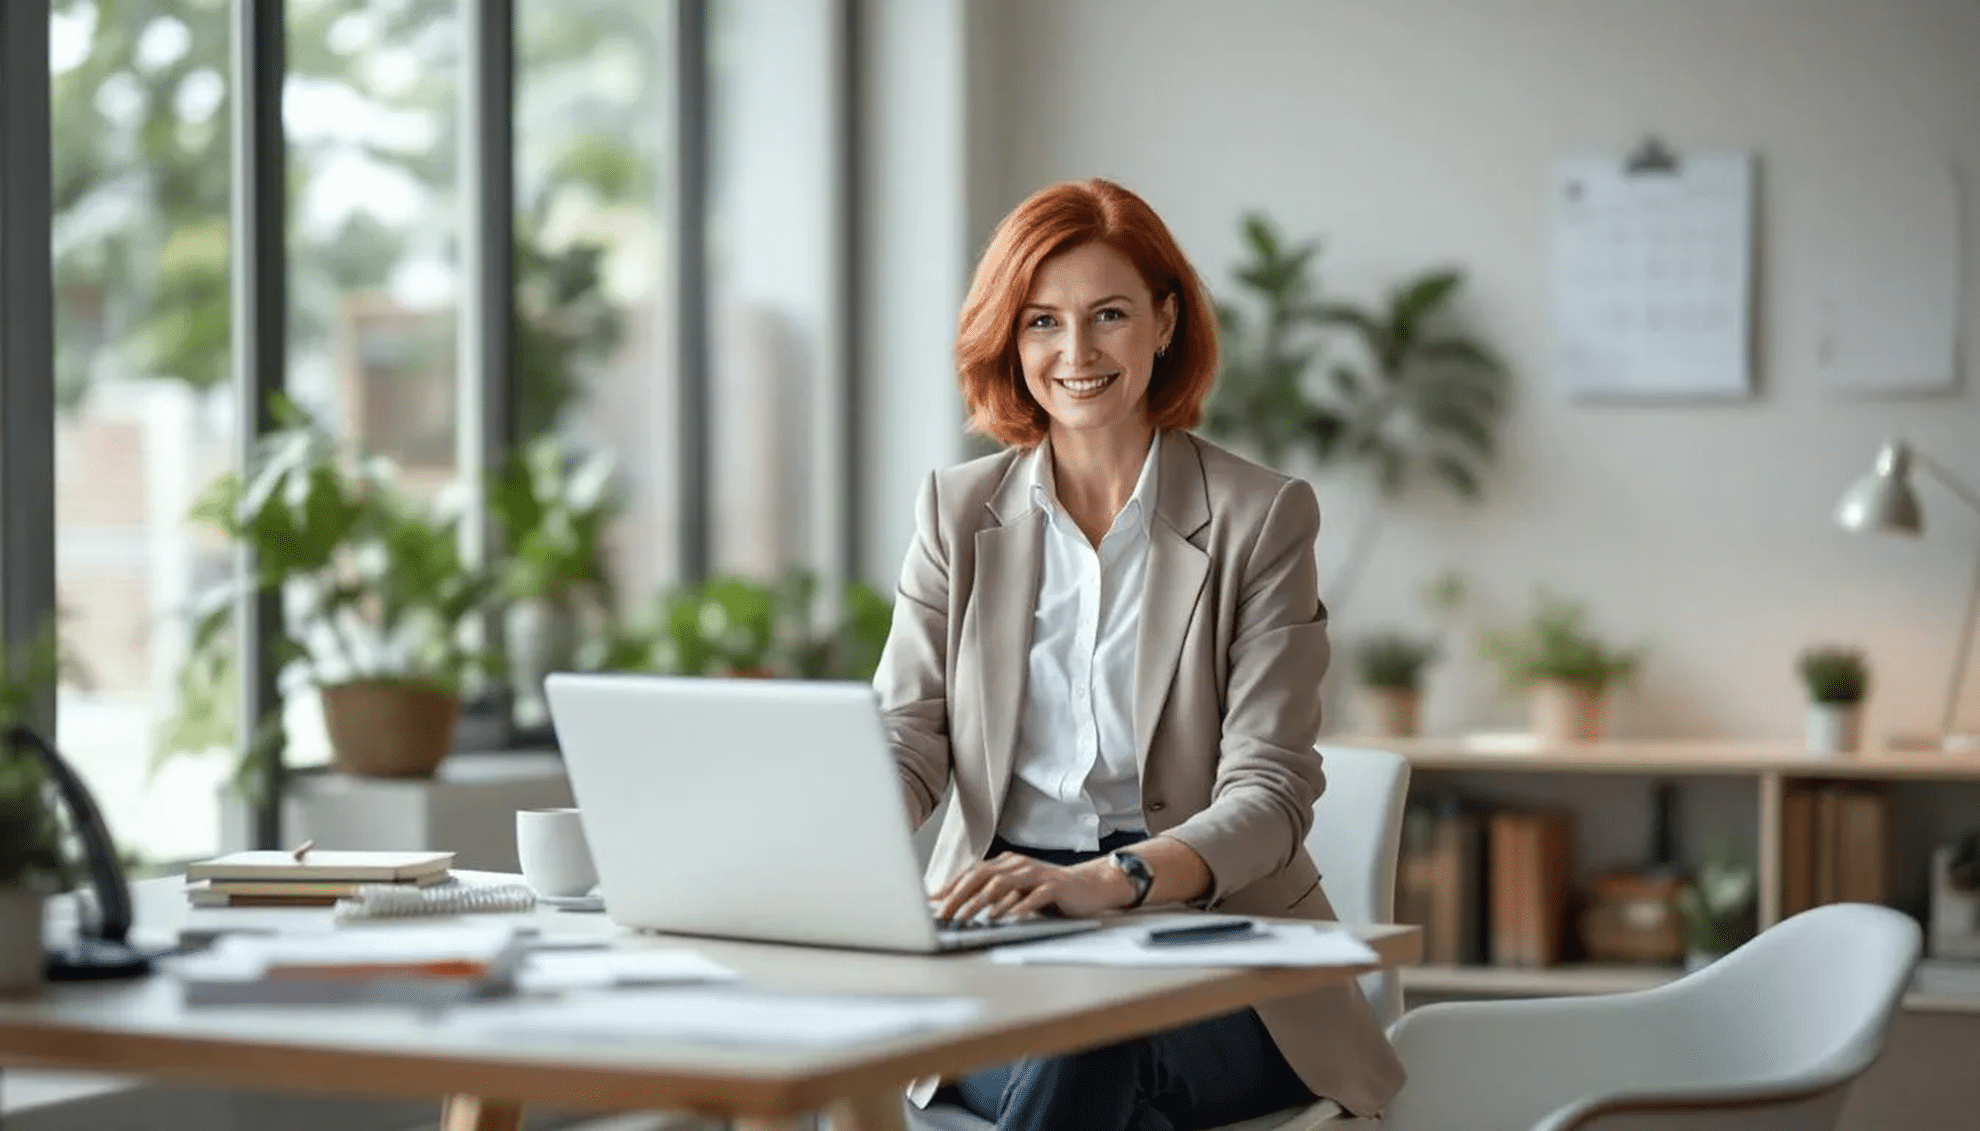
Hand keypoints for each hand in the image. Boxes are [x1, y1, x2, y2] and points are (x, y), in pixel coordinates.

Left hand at [931, 852, 1133, 922]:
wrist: (1091, 885)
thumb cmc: (1050, 891)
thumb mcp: (1017, 892)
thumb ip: (993, 896)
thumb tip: (960, 908)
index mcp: (1006, 864)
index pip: (972, 873)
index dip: (950, 887)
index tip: (933, 903)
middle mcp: (1017, 865)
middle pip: (981, 877)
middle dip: (958, 896)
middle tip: (942, 914)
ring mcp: (1035, 873)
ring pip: (1001, 884)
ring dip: (980, 902)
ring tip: (965, 917)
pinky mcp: (1053, 886)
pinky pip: (1030, 897)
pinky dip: (1014, 908)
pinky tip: (1001, 918)